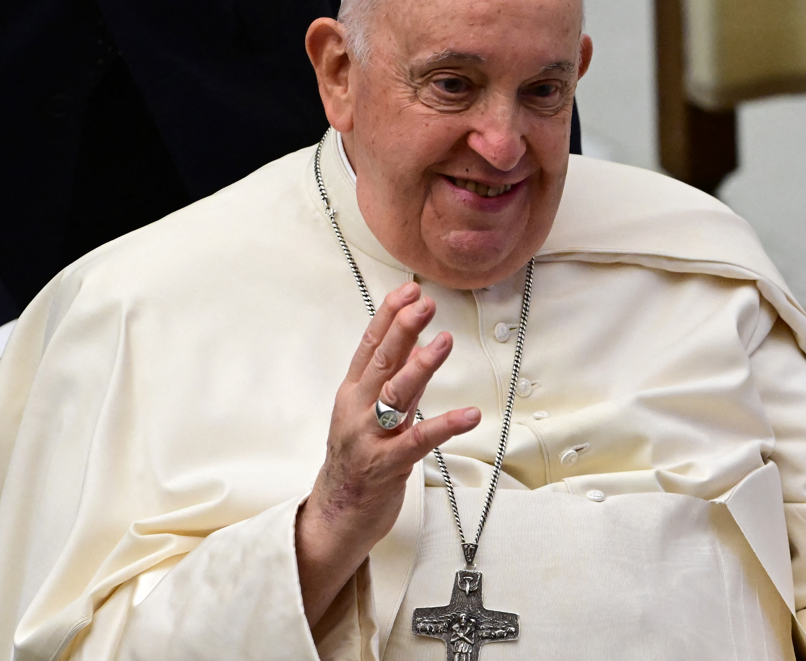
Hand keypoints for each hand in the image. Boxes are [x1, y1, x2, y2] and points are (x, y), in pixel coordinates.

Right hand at [295, 282, 479, 626]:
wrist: (336, 515)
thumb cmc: (357, 460)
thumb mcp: (368, 414)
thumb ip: (391, 381)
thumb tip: (416, 343)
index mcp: (352, 394)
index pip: (369, 346)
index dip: (388, 316)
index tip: (408, 290)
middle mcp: (357, 410)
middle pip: (381, 363)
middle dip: (402, 329)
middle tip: (424, 302)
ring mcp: (369, 438)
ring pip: (396, 395)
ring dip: (420, 366)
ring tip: (443, 341)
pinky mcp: (387, 466)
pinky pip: (418, 441)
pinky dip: (445, 425)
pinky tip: (470, 414)